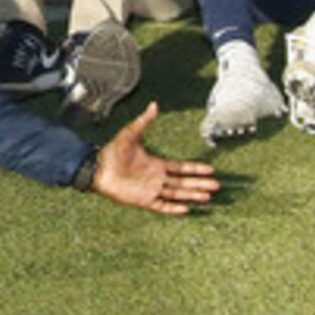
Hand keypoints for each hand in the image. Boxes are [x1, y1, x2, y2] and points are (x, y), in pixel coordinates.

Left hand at [89, 105, 221, 215]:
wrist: (97, 167)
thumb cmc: (112, 151)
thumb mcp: (130, 133)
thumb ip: (144, 121)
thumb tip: (154, 104)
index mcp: (156, 164)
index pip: (181, 167)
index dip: (196, 168)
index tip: (210, 169)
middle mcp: (157, 178)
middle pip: (184, 182)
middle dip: (200, 184)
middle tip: (216, 186)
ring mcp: (151, 190)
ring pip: (177, 194)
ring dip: (192, 195)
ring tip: (207, 197)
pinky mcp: (143, 200)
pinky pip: (162, 206)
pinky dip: (173, 208)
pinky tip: (186, 209)